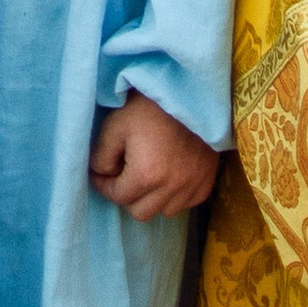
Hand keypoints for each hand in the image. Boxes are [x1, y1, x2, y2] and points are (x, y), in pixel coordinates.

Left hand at [89, 94, 217, 221]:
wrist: (189, 93)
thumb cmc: (149, 107)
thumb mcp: (115, 125)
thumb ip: (101, 156)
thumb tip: (102, 174)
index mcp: (147, 174)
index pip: (118, 197)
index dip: (104, 185)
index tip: (100, 173)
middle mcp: (172, 187)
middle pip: (141, 212)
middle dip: (127, 196)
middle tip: (123, 175)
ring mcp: (193, 185)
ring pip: (165, 211)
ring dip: (152, 199)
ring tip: (147, 175)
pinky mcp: (207, 181)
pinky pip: (187, 203)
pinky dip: (175, 196)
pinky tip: (169, 176)